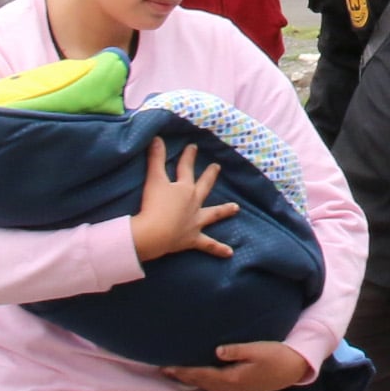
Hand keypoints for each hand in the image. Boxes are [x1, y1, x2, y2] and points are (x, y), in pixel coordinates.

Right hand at [131, 138, 238, 261]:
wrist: (155, 233)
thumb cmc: (153, 205)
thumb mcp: (153, 179)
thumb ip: (155, 159)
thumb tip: (156, 137)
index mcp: (184, 188)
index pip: (186, 168)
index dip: (188, 157)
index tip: (193, 147)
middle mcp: (193, 203)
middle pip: (203, 187)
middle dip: (209, 176)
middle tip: (217, 167)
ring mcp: (195, 222)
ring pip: (213, 215)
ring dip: (224, 211)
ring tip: (236, 208)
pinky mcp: (192, 239)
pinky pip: (208, 245)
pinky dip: (218, 249)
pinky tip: (230, 253)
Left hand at [160, 340, 313, 390]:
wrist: (295, 369)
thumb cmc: (277, 355)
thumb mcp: (257, 349)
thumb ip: (236, 350)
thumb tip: (217, 351)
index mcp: (233, 379)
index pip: (202, 376)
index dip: (184, 372)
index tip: (167, 367)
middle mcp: (232, 389)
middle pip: (203, 383)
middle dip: (185, 377)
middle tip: (166, 371)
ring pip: (210, 387)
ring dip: (195, 380)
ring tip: (180, 374)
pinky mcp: (243, 389)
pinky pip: (218, 387)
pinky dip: (206, 382)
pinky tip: (202, 377)